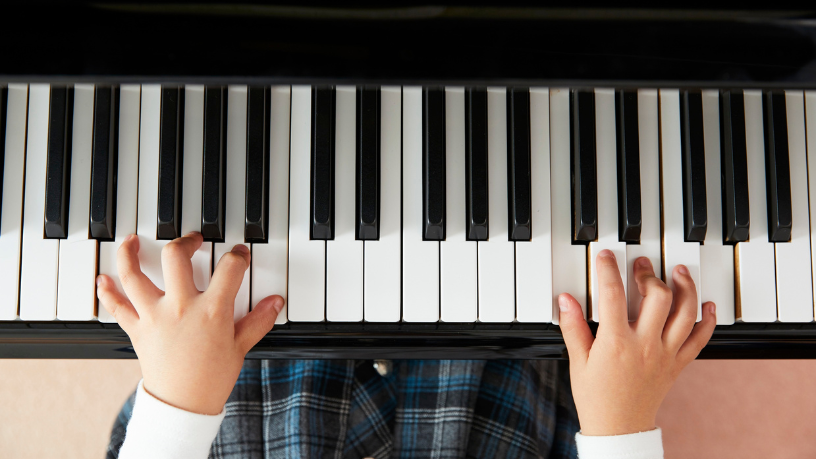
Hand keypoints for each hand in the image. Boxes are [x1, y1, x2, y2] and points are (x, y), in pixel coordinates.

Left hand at [96, 232, 283, 414]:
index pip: (229, 268)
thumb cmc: (211, 379)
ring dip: (129, 254)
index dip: (238, 255)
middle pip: (176, 256)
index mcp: (211, 310)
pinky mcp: (137, 329)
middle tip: (193, 241)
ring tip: (133, 241)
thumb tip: (275, 302)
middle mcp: (180, 307)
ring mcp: (155, 316)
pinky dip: (107, 291)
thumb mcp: (241, 347)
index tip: (239, 255)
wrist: (183, 405)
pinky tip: (103, 279)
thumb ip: (259, 320)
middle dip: (186, 241)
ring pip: (134, 275)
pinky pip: (117, 306)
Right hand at [559, 250, 715, 435]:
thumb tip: (566, 300)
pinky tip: (706, 304)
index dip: (608, 270)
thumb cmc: (597, 398)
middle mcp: (645, 345)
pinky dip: (707, 319)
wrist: (619, 429)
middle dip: (649, 274)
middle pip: (658, 297)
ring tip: (677, 272)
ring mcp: (665, 354)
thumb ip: (573, 327)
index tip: (605, 257)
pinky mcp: (678, 364)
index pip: (612, 295)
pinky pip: (700, 338)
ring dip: (685, 287)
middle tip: (641, 264)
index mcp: (616, 343)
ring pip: (685, 312)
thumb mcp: (578, 361)